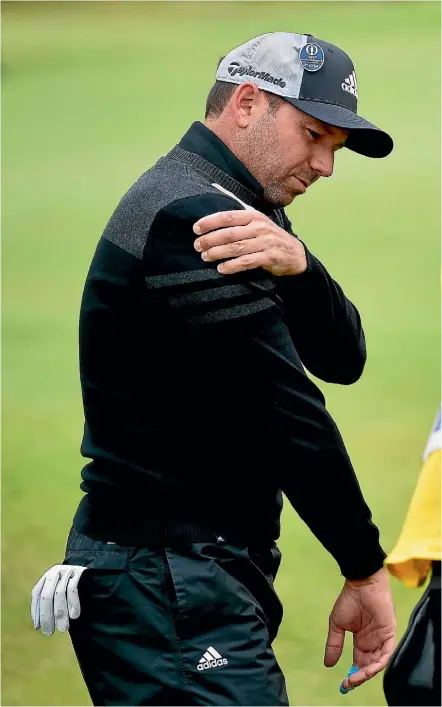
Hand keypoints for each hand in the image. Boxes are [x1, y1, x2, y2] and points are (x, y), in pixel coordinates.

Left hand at [31, 564, 87, 634]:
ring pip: (60, 593)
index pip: (37, 593)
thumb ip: (50, 601)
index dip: (36, 611)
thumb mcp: (58, 589)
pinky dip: (72, 604)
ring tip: (63, 628)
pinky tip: (74, 616)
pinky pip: (73, 589)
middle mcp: (54, 572)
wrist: (92, 566)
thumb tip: (40, 624)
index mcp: (46, 577)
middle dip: (47, 616)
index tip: (38, 627)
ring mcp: (67, 570)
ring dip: (61, 613)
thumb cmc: (72, 585)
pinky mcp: (79, 571)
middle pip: (47, 595)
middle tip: (49, 632)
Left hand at [193, 210, 306, 275]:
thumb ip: (239, 220)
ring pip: (236, 248)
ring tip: (205, 257)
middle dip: (210, 239)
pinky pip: (246, 262)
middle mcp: (259, 227)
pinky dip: (232, 266)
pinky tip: (221, 268)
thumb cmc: (270, 238)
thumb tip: (213, 218)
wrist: (295, 254)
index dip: (210, 222)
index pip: (228, 217)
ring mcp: (265, 242)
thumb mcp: (258, 223)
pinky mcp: (269, 257)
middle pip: (229, 233)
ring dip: (218, 253)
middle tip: (197, 246)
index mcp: (254, 216)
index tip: (196, 229)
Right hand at [325, 568, 395, 692]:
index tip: (343, 684)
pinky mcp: (390, 634)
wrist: (361, 584)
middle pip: (369, 666)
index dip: (353, 675)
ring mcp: (382, 639)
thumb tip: (328, 664)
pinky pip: (387, 654)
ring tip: (355, 677)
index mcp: (361, 641)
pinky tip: (368, 668)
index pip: (359, 663)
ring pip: (378, 663)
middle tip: (348, 683)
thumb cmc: (349, 601)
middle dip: (359, 677)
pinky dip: (379, 663)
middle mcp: (373, 643)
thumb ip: (334, 644)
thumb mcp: (337, 624)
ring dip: (367, 673)